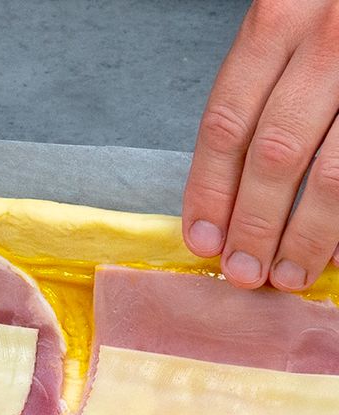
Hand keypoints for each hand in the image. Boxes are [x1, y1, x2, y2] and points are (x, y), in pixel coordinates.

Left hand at [184, 0, 338, 290]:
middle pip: (275, 155)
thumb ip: (262, 92)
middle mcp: (326, 40)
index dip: (209, 193)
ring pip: (334, 173)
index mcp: (276, 22)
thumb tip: (230, 194)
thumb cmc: (330, 11)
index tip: (202, 240)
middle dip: (254, 225)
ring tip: (289, 275)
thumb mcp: (287, 27)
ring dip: (306, 236)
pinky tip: (337, 254)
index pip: (227, 125)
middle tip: (243, 270)